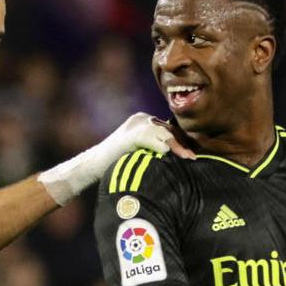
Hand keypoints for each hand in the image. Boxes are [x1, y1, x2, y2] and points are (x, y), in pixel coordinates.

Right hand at [40, 113, 186, 204]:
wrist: (91, 166)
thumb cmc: (115, 165)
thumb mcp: (139, 153)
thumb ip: (153, 148)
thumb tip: (173, 156)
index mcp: (143, 121)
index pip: (167, 129)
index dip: (180, 141)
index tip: (191, 154)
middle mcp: (141, 119)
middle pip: (167, 129)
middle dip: (181, 143)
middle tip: (193, 158)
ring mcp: (135, 124)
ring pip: (162, 133)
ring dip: (176, 146)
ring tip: (187, 158)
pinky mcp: (130, 134)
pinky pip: (150, 138)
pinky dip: (159, 146)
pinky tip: (167, 154)